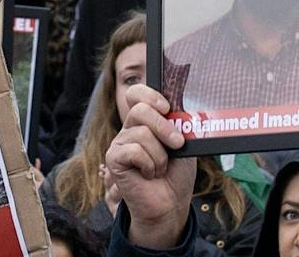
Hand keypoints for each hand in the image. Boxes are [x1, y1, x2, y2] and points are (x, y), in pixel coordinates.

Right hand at [102, 82, 192, 249]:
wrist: (171, 205)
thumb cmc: (176, 174)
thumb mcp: (183, 143)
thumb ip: (177, 123)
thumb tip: (177, 107)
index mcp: (145, 121)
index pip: (136, 94)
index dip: (150, 95)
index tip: (167, 108)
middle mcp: (130, 128)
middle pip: (140, 110)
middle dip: (163, 127)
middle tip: (177, 144)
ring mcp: (120, 142)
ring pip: (142, 134)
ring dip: (160, 156)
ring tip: (160, 169)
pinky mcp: (114, 158)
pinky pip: (134, 151)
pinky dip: (149, 165)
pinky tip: (148, 175)